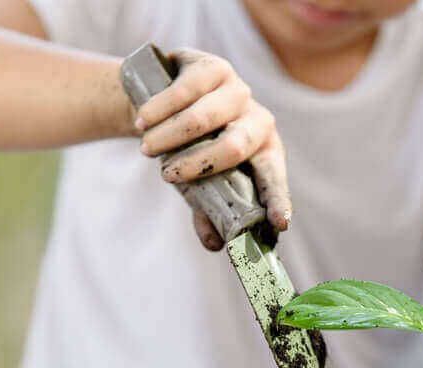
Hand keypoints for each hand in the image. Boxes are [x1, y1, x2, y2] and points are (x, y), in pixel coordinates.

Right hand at [133, 48, 290, 250]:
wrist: (165, 103)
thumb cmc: (190, 151)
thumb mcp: (199, 184)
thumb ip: (208, 213)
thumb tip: (215, 246)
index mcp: (266, 155)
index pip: (274, 180)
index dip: (278, 200)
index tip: (279, 223)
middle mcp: (260, 121)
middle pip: (235, 146)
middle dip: (195, 165)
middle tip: (165, 175)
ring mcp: (238, 91)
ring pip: (203, 119)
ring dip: (169, 137)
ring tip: (147, 148)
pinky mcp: (213, 67)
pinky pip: (184, 91)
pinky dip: (159, 110)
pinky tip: (143, 120)